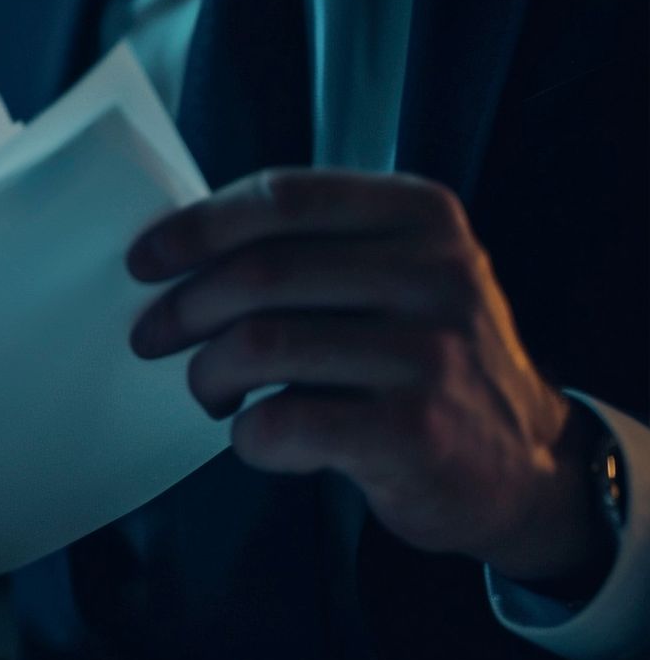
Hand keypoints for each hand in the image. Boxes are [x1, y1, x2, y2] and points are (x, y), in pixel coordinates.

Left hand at [128, 168, 606, 585]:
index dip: (197, 228)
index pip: (284, 198)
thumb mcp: (396, 278)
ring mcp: (430, 355)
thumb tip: (178, 252)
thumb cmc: (419, 362)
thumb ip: (314, 251)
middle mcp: (435, 274)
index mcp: (421, 216)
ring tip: (207, 392)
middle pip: (261, 274)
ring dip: (207, 374)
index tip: (143, 262)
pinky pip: (283, 424)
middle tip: (151, 338)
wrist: (517, 461)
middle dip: (184, 309)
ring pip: (261, 346)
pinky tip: (257, 437)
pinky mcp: (412, 434)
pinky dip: (247, 435)